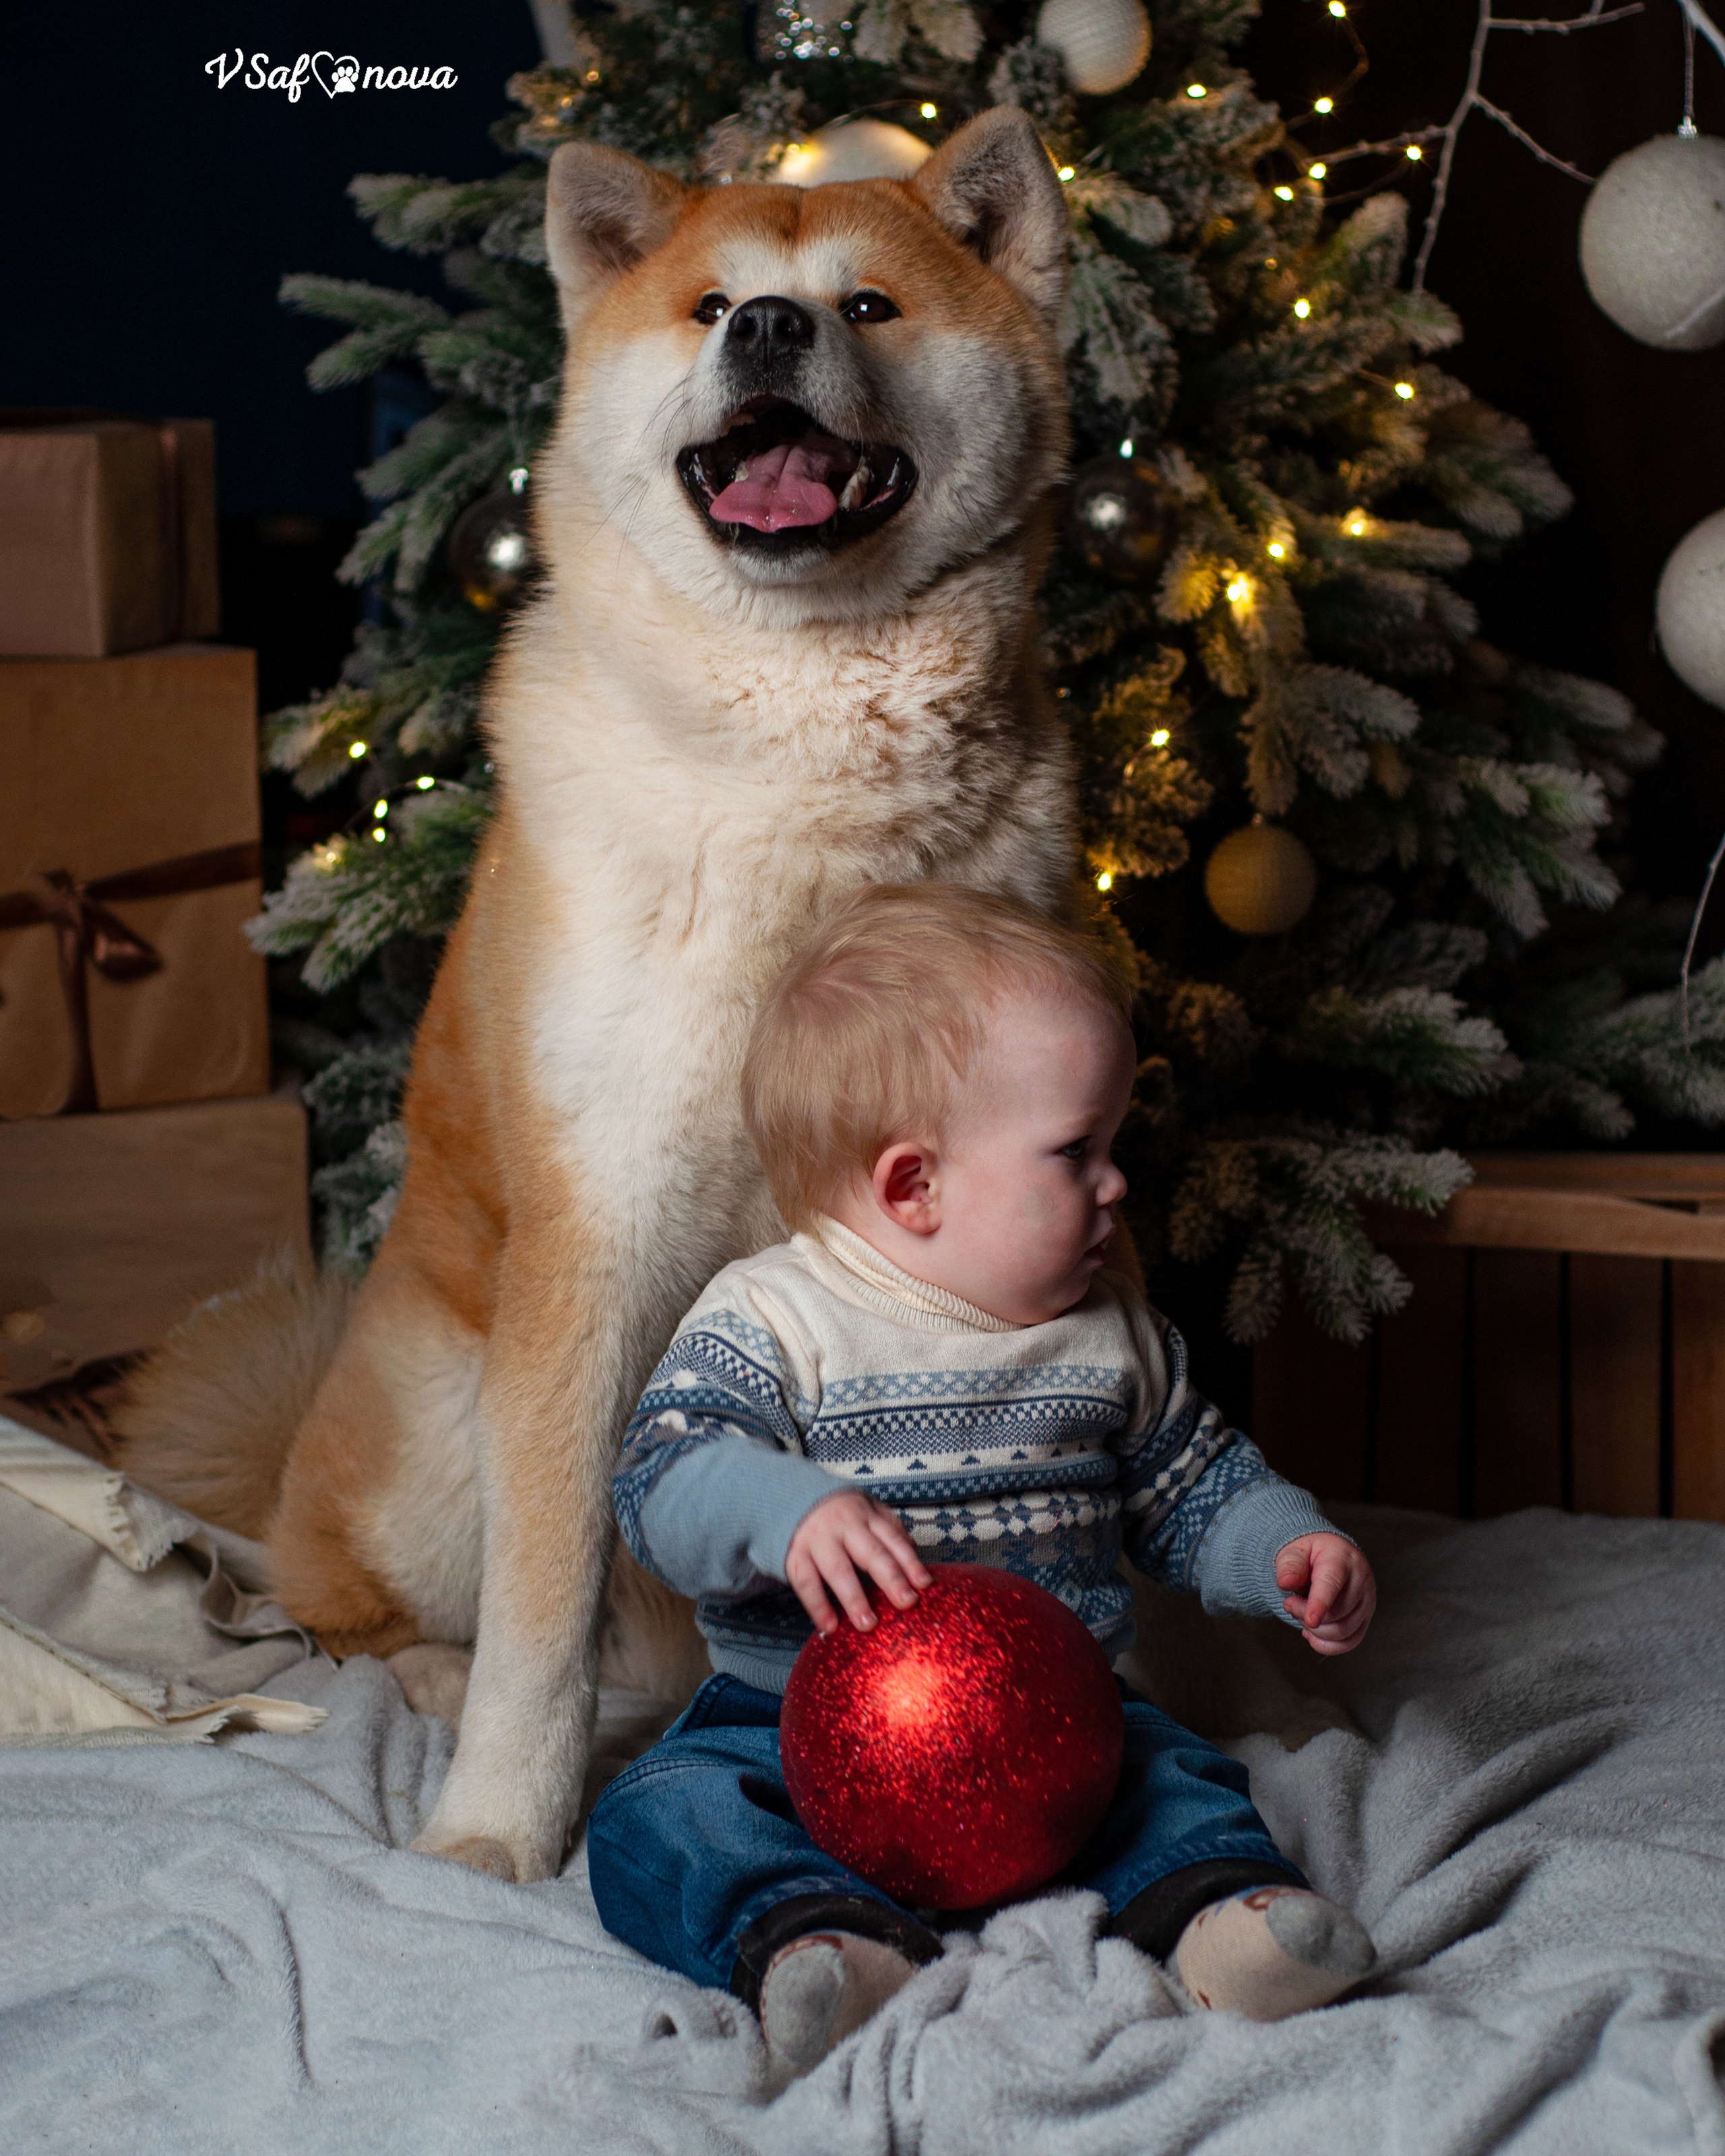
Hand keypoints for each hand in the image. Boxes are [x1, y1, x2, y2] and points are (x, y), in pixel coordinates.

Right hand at [785, 1490, 932, 1635]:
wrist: (795, 1500)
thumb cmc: (843, 1518)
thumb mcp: (869, 1515)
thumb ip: (891, 1534)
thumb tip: (916, 1561)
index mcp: (867, 1517)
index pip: (893, 1539)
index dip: (910, 1562)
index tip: (924, 1585)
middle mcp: (844, 1527)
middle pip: (870, 1553)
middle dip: (890, 1578)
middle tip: (906, 1603)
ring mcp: (818, 1540)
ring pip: (838, 1569)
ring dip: (854, 1598)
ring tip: (868, 1625)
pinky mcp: (796, 1556)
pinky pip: (806, 1583)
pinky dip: (818, 1606)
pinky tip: (831, 1626)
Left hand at [1275, 1534, 1375, 1655]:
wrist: (1326, 1557)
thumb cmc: (1309, 1555)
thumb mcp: (1294, 1552)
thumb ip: (1289, 1566)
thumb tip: (1285, 1582)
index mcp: (1341, 1557)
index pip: (1332, 1584)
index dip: (1320, 1604)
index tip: (1311, 1621)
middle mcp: (1361, 1579)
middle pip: (1336, 1613)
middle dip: (1306, 1616)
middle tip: (1290, 1604)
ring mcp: (1367, 1600)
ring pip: (1343, 1631)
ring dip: (1316, 1631)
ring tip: (1302, 1614)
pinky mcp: (1366, 1617)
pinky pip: (1350, 1642)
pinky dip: (1328, 1645)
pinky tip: (1313, 1633)